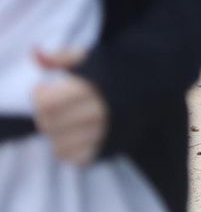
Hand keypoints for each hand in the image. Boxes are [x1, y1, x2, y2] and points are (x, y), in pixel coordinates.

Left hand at [31, 48, 107, 165]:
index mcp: (92, 88)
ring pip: (58, 145)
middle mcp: (98, 112)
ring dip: (56, 134)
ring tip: (66, 120)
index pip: (46, 103)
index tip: (44, 87)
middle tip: (55, 105)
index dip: (39, 95)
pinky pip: (75, 158)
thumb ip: (60, 57)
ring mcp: (104, 133)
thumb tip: (34, 53)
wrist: (154, 85)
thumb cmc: (115, 70)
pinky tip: (75, 135)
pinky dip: (70, 150)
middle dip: (45, 115)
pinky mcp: (107, 149)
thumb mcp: (90, 57)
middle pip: (48, 124)